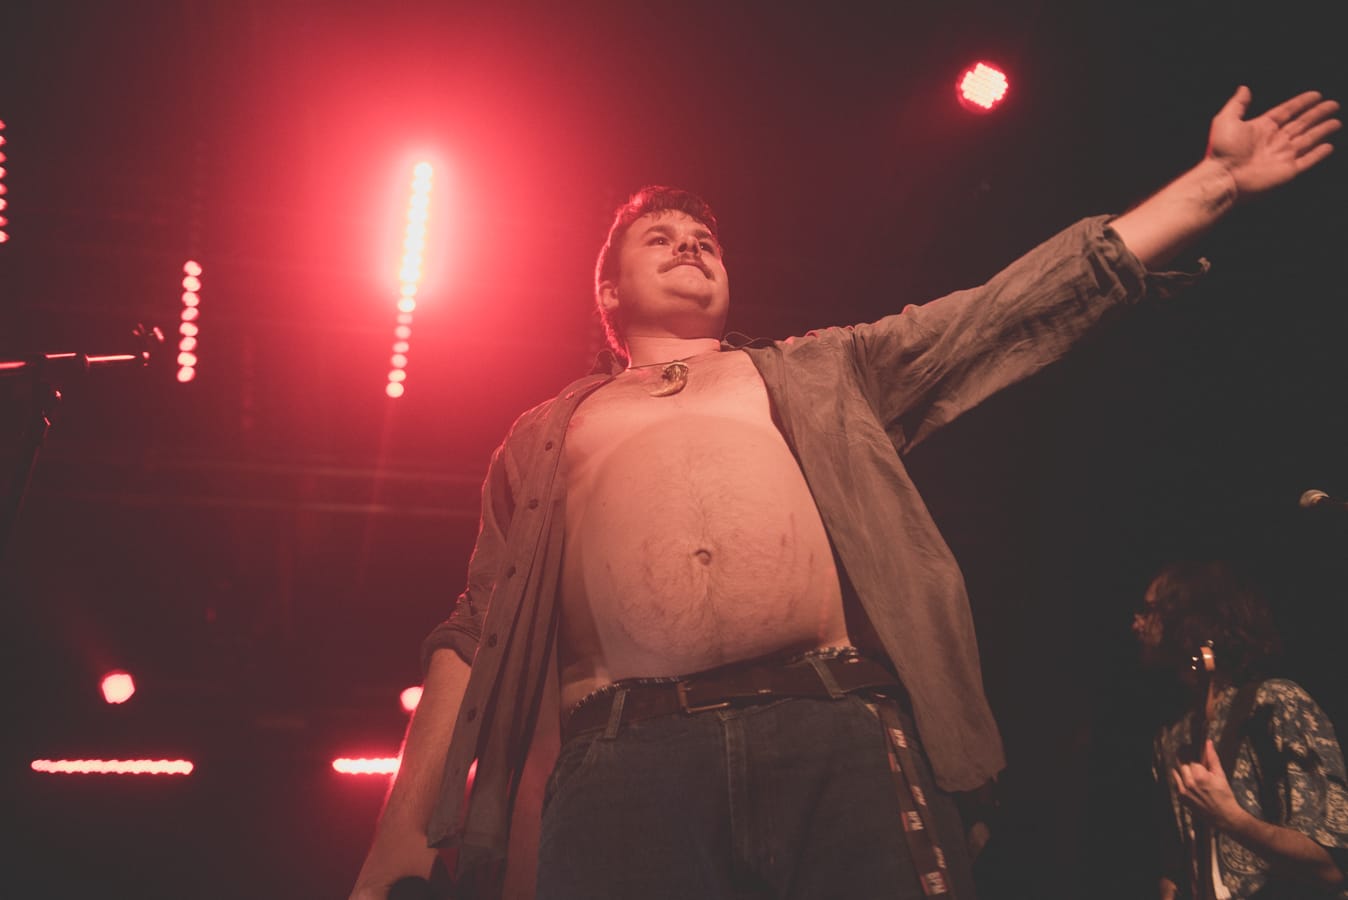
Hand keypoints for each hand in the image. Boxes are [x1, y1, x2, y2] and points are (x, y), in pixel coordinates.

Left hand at [1172, 739, 1245, 830]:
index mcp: (1199, 776)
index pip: (1187, 755)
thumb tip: (1207, 743)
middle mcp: (1188, 783)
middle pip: (1180, 762)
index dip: (1190, 750)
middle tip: (1193, 759)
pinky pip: (1176, 783)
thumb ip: (1212, 757)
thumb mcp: (1220, 775)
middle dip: (1185, 758)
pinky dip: (1181, 779)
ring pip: (1176, 771)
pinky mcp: (1180, 798)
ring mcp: (1183, 791)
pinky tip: (1191, 782)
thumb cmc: (1224, 796)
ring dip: (1182, 769)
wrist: (1224, 817)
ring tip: (1194, 772)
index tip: (1192, 748)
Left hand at [1207, 86, 1339, 199]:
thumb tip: (1244, 88)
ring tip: (1336, 122)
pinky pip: (1307, 160)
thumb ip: (1237, 104)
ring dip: (1322, 130)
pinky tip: (1328, 146)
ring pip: (1308, 139)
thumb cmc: (1222, 151)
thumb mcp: (1226, 120)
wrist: (1223, 178)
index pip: (1287, 111)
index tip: (1315, 95)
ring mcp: (1282, 155)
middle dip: (1318, 114)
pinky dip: (1318, 154)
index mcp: (1263, 127)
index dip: (1301, 103)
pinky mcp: (1288, 171)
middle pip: (1302, 123)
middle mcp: (1275, 140)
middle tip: (1333, 104)